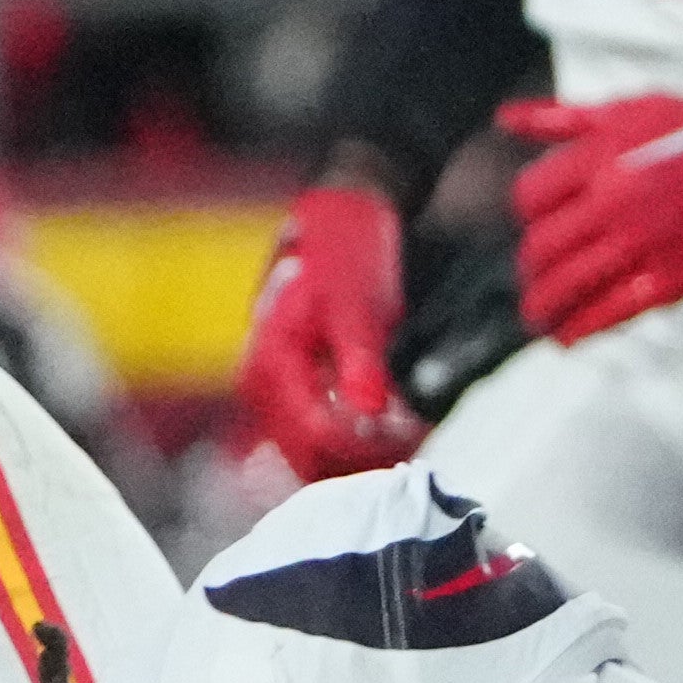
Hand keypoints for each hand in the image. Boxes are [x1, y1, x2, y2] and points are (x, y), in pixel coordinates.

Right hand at [235, 184, 420, 479]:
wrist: (339, 226)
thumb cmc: (346, 256)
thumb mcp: (358, 305)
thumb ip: (361, 360)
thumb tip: (369, 412)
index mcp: (269, 366)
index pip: (313, 436)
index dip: (365, 444)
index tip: (413, 430)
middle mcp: (265, 390)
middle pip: (312, 457)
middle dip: (367, 453)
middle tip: (418, 430)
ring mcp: (279, 397)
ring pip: (319, 456)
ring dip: (366, 451)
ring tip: (414, 425)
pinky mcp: (298, 398)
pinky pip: (325, 439)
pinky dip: (362, 439)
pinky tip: (400, 422)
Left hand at [507, 94, 682, 342]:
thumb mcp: (638, 107)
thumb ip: (566, 118)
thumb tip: (505, 118)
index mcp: (603, 156)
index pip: (528, 196)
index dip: (525, 212)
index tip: (534, 220)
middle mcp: (615, 202)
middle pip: (540, 247)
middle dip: (529, 265)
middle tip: (532, 273)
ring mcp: (642, 245)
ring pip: (564, 287)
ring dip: (540, 307)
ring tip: (536, 316)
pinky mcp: (670, 281)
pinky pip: (608, 314)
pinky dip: (578, 330)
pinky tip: (566, 337)